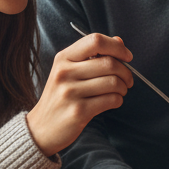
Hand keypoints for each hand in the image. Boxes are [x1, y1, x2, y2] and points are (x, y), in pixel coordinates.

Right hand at [27, 33, 133, 155]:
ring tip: (120, 91)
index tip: (127, 57)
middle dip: (126, 72)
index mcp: (63, 58)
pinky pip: (111, 100)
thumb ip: (93, 54)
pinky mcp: (78, 111)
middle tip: (127, 80)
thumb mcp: (69, 71)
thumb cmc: (61, 97)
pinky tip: (113, 101)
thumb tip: (119, 40)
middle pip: (109, 63)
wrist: (41, 128)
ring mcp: (70, 92)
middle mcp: (64, 73)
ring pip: (113, 82)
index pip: (95, 40)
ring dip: (123, 88)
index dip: (117, 47)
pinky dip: (118, 100)